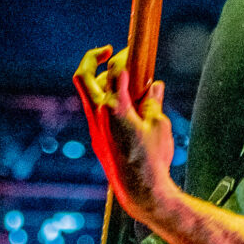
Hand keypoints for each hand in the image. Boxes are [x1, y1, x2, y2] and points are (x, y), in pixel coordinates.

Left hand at [72, 45, 175, 224]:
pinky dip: (106, 99)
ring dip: (102, 80)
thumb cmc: (153, 160)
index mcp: (115, 109)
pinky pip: (96, 109)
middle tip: (109, 51)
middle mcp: (99, 115)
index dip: (124, 58)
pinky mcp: (97, 137)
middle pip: (84, 76)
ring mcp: (95, 127)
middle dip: (93, 58)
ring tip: (125, 80)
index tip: (133, 53)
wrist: (139, 192)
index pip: (115, 71)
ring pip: (88, 93)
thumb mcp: (160, 126)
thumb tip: (154, 86)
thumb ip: (153, 103)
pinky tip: (126, 103)